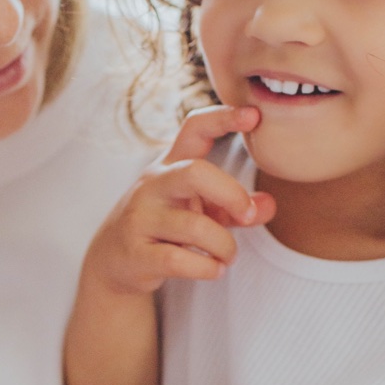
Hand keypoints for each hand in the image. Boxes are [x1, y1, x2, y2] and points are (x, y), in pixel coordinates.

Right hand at [81, 106, 277, 298]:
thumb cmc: (166, 228)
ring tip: (227, 256)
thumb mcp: (203, 211)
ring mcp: (141, 218)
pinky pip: (180, 260)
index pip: (194, 129)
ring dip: (225, 246)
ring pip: (194, 226)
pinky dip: (207, 268)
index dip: (223, 118)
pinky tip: (214, 269)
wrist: (115, 261)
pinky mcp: (137, 252)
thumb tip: (270, 205)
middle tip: (246, 216)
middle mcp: (154, 185)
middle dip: (231, 194)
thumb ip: (236, 207)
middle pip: (195, 172)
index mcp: (171, 167)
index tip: (254, 115)